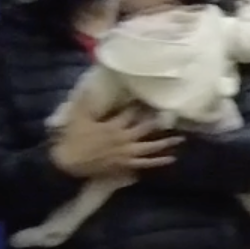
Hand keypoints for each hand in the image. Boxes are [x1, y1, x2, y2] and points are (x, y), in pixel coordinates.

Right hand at [50, 109, 176, 177]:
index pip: (131, 113)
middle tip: (174, 116)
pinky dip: (158, 161)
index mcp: (113, 125)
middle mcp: (123, 138)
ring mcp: (126, 153)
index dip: (141, 106)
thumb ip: (85, 101)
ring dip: (166, 142)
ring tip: (181, 138)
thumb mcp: (77, 117)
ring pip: (150, 147)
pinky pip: (145, 163)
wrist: (68, 162)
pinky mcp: (125, 164)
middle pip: (145, 128)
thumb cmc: (72, 139)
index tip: (151, 99)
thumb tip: (89, 84)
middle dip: (158, 121)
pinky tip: (171, 158)